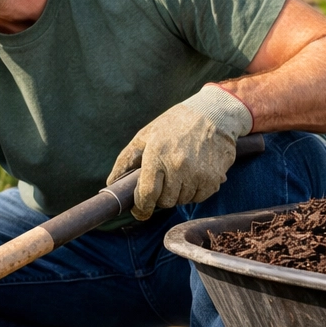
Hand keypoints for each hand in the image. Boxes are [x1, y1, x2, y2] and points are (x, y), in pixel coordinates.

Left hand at [108, 85, 251, 220]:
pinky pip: (199, 197)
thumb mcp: (145, 136)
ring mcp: (198, 173)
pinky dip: (194, 192)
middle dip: (160, 197)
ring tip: (179, 175)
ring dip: (178, 194)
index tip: (139, 211)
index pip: (147, 194)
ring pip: (182, 200)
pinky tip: (193, 176)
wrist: (213, 114)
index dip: (141, 207)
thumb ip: (125, 160)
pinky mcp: (214, 178)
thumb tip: (111, 183)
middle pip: (165, 201)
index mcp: (157, 155)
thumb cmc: (174, 125)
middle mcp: (178, 166)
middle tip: (163, 182)